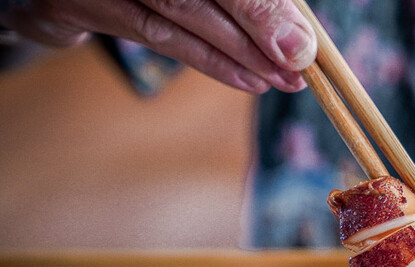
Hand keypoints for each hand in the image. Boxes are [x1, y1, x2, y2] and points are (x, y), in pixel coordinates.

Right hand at [0, 0, 316, 92]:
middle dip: (258, 31)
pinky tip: (246, 81)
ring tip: (279, 81)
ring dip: (236, 55)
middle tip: (299, 68)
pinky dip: (206, 60)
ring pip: (179, 15)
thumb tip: (295, 30)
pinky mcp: (79, 1)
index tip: (305, 43)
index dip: (266, 7)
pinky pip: (155, 35)